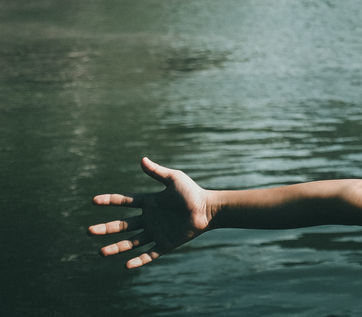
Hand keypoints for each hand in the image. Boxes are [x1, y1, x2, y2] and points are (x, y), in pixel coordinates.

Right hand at [88, 157, 213, 268]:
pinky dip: (138, 260)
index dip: (110, 201)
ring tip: (100, 253)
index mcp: (150, 203)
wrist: (209, 209)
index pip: (125, 202)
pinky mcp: (165, 244)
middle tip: (89, 231)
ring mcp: (156, 232)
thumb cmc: (192, 192)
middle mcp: (149, 219)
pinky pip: (149, 254)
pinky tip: (126, 265)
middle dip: (106, 228)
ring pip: (131, 242)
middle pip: (123, 225)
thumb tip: (142, 159)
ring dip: (116, 247)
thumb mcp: (173, 179)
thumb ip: (157, 172)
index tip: (93, 201)